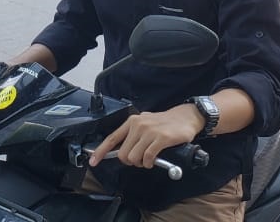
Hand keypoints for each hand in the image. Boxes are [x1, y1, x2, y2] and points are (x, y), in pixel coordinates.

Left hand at [88, 106, 202, 168]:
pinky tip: (153, 160)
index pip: (112, 138)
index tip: (93, 161)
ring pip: (134, 157)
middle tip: (139, 160)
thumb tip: (121, 150)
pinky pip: (148, 157)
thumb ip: (132, 135)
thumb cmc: (165, 123)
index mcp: (132, 122)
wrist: (185, 117)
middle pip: (123, 154)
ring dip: (140, 163)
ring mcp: (150, 131)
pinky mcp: (161, 138)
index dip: (100, 151)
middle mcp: (138, 125)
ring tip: (147, 159)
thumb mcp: (145, 123)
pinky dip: (149, 163)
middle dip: (130, 162)